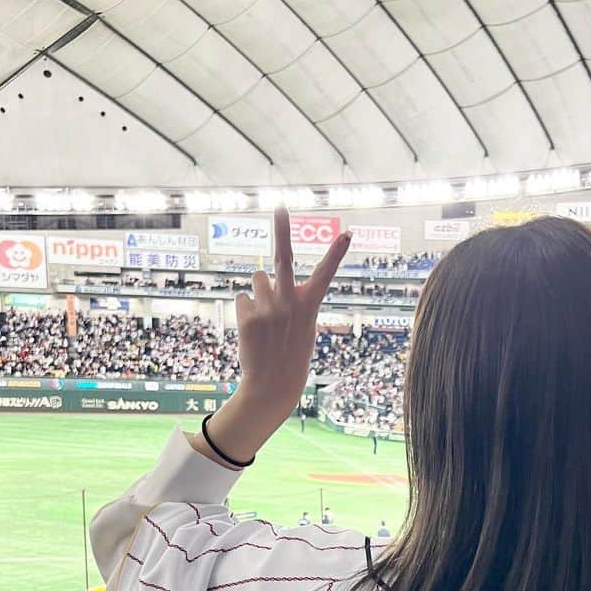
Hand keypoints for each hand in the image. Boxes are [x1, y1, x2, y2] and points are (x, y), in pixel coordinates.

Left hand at [234, 207, 350, 424]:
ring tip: (265, 319)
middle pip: (284, 258)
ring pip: (258, 279)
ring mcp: (268, 308)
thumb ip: (288, 298)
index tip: (348, 233)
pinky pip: (242, 298)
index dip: (337, 253)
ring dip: (259, 293)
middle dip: (283, 229)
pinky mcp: (247, 316)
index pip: (326, 274)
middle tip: (280, 206)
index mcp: (309, 305)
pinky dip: (245, 310)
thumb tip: (260, 273)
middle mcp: (289, 302)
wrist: (273, 384)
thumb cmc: (291, 352)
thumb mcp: (301, 325)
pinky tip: (253, 330)